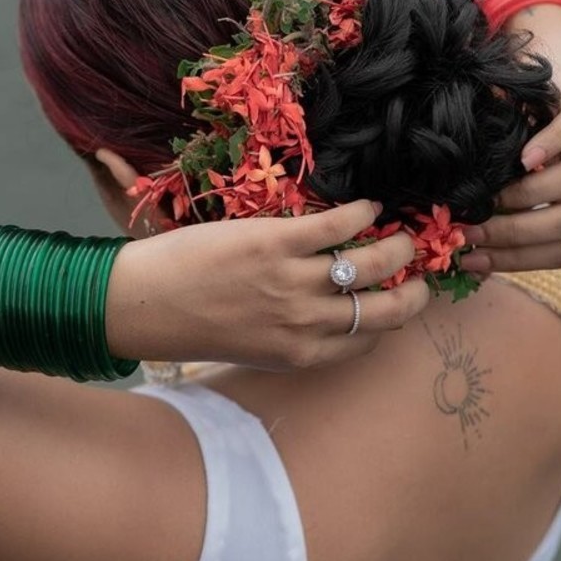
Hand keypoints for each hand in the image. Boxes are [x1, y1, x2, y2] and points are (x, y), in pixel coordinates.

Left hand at [105, 199, 430, 371]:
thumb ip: (294, 336)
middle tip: (416, 264)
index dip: (394, 317)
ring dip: (397, 244)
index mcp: (301, 354)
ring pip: (373, 263)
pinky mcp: (275, 243)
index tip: (401, 296)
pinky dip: (361, 213)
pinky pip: (339, 225)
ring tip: (399, 231)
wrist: (143, 304)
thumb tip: (329, 315)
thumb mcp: (252, 347)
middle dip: (416, 286)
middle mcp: (305, 324)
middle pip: (389, 308)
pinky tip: (366, 207)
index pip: (371, 339)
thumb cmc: (194, 324)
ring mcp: (292, 283)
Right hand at [460, 4, 560, 274]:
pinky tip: (521, 159)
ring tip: (490, 199)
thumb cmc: (517, 129)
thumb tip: (460, 251)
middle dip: (518, 236)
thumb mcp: (512, 177)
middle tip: (473, 233)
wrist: (541, 60)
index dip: (519, 262)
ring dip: (530, 199)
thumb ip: (501, 210)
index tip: (473, 262)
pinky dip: (550, 147)